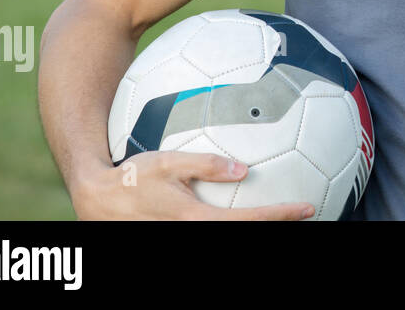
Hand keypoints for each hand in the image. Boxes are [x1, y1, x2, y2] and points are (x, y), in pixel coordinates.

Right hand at [71, 151, 316, 220]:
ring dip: (254, 228)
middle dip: (274, 227)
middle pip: (243, 237)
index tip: (307, 208)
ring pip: (225, 240)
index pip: (247, 220)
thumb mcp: (169, 162)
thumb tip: (244, 169)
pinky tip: (244, 217)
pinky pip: (209, 235)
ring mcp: (180, 242)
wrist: (97, 199)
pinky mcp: (174, 241)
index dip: (279, 215)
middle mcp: (190, 236)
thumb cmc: (133, 176)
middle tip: (303, 214)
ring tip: (282, 218)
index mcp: (194, 219)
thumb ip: (207, 165)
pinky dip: (231, 227)